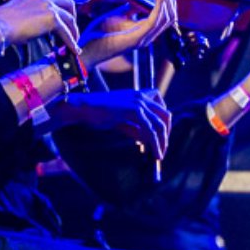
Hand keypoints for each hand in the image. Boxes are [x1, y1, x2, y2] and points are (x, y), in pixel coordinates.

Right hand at [0, 0, 78, 54]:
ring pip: (70, 18)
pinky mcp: (52, 19)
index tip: (64, 5)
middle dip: (72, 14)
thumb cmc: (2, 22)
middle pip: (68, 2)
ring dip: (73, 30)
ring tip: (74, 40)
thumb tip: (34, 24)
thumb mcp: (17, 9)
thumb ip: (29, 10)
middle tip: (71, 26)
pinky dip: (71, 41)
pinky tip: (74, 49)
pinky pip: (67, 32)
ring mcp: (49, 6)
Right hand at [55, 89, 171, 158]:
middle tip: (163, 148)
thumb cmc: (97, 114)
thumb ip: (135, 128)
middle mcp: (141, 96)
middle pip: (165, 115)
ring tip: (160, 155)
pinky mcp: (134, 110)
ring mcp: (138, 102)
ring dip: (162, 141)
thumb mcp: (121, 120)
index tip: (161, 138)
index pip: (161, 108)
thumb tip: (147, 140)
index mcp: (138, 95)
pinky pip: (150, 130)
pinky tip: (155, 153)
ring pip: (159, 124)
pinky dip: (155, 143)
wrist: (83, 108)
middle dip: (166, 133)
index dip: (164, 125)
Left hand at [79, 0, 177, 65]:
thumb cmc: (98, 34)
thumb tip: (135, 0)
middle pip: (171, 17)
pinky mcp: (136, 38)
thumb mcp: (116, 17)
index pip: (167, 17)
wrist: (86, 50)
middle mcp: (148, 37)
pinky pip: (154, 20)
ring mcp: (143, 39)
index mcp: (144, 32)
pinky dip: (157, 5)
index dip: (165, 0)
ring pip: (167, 18)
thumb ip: (128, 10)